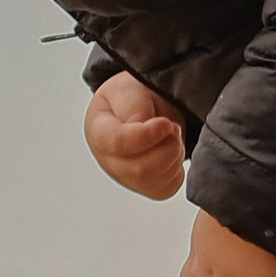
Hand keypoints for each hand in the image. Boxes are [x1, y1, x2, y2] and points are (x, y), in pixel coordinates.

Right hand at [85, 73, 186, 199]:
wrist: (143, 104)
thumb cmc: (132, 97)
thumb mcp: (129, 88)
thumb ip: (134, 107)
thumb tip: (143, 128)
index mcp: (98, 131)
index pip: (118, 143)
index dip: (147, 135)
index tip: (165, 123)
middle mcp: (108, 160)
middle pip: (139, 169)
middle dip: (167, 147)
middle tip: (171, 126)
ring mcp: (126, 178)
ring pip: (155, 181)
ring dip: (174, 155)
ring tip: (171, 136)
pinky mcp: (147, 188)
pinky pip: (167, 188)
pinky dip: (177, 169)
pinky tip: (171, 151)